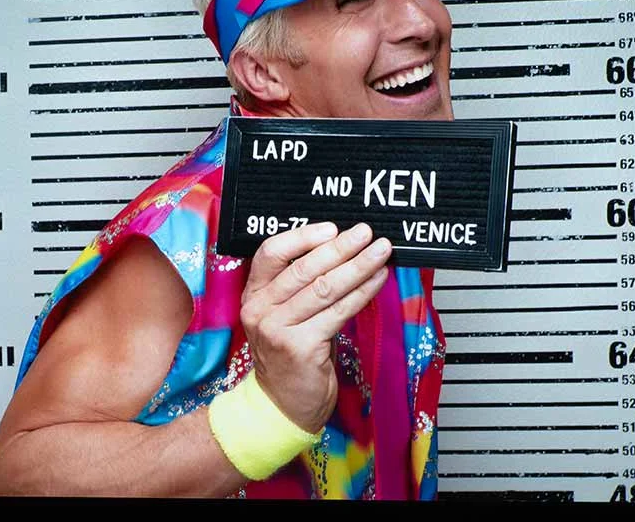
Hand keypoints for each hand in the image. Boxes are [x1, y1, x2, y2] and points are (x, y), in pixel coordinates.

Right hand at [239, 222, 391, 432]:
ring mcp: (278, 329)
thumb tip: (340, 250)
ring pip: (325, 288)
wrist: (282, 406)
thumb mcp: (285, 317)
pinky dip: (362, 293)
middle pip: (304, 268)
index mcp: (254, 295)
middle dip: (341, 247)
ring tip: (380, 252)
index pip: (271, 253)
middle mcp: (260, 310)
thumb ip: (300, 287)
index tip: (331, 227)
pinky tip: (378, 280)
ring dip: (358, 266)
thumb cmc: (291, 356)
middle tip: (367, 233)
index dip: (302, 236)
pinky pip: (338, 312)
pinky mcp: (301, 347)